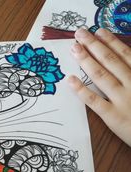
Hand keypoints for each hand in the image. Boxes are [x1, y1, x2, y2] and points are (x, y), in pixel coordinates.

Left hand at [68, 28, 130, 146]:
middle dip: (94, 45)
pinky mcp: (113, 116)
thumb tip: (127, 59)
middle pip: (110, 61)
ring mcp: (122, 100)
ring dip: (86, 60)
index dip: (111, 42)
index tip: (99, 31)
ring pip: (101, 76)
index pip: (125, 54)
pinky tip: (70, 80)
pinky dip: (81, 89)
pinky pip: (94, 101)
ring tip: (74, 48)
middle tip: (80, 33)